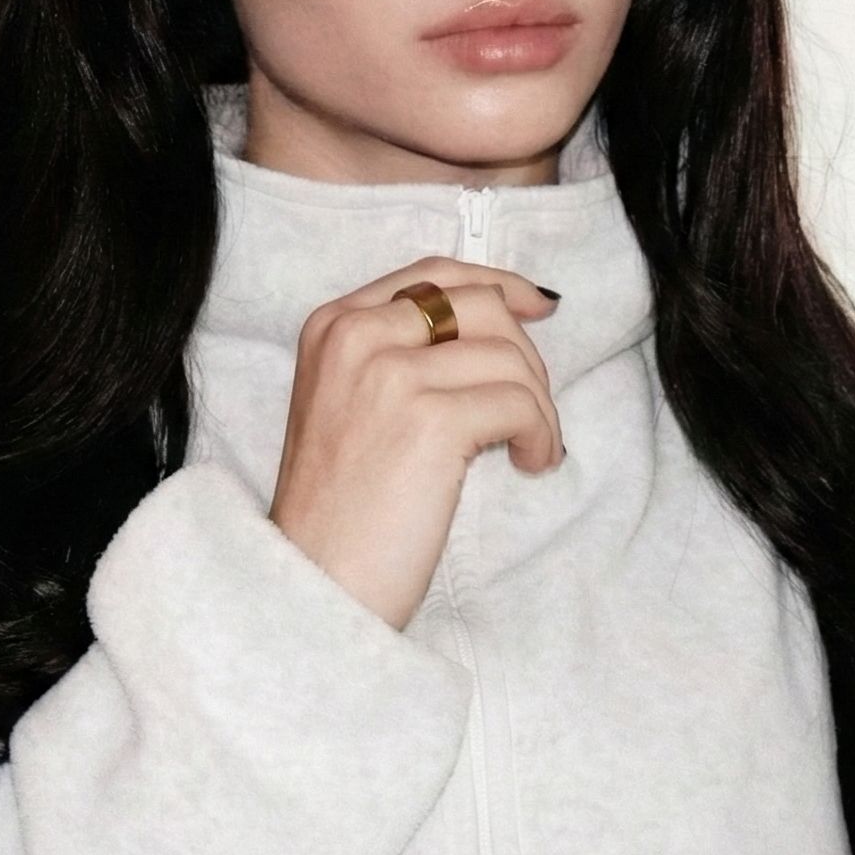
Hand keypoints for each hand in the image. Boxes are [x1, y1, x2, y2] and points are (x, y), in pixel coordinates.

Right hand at [269, 259, 563, 628]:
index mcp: (332, 326)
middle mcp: (354, 336)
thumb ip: (399, 356)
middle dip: (527, 356)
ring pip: (510, 357)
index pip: (432, 275)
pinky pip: (519, 404)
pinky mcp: (428, 420)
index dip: (498, 283)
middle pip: (481, 305)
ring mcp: (388, 374)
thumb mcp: (349, 406)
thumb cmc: (341, 511)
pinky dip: (540, 436)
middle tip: (534, 411)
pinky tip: (529, 465)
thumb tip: (499, 321)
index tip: (539, 306)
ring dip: (541, 407)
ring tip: (532, 450)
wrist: (314, 580)